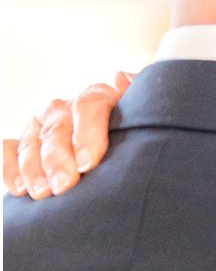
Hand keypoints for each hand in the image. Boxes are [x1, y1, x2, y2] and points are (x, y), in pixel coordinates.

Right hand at [4, 72, 132, 198]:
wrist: (121, 168)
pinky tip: (18, 189)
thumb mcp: (148, 124)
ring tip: (42, 193)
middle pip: (57, 126)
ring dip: (33, 167)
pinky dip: (11, 167)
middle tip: (63, 185)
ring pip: (32, 140)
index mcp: (100, 100)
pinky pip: (10, 150)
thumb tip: (121, 77)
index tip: (88, 164)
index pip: (90, 105)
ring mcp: (44, 125)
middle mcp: (68, 109)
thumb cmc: (139, 147)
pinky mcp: (26, 144)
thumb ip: (143, 102)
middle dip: (57, 158)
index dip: (87, 133)